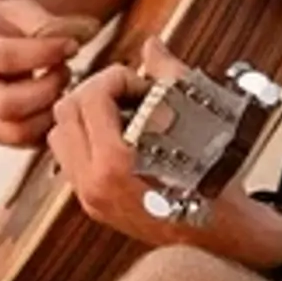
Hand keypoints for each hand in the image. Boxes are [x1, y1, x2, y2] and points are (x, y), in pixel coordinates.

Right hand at [0, 0, 98, 148]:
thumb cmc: (10, 27)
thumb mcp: (23, 11)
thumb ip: (52, 21)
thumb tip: (90, 30)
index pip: (2, 57)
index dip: (44, 52)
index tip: (72, 45)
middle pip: (5, 104)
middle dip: (47, 89)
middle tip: (66, 70)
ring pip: (16, 130)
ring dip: (49, 110)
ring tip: (63, 86)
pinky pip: (25, 142)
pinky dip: (48, 126)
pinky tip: (57, 102)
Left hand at [40, 48, 217, 251]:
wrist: (222, 233)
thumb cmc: (216, 180)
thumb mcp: (200, 120)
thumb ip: (170, 76)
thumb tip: (152, 47)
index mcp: (115, 162)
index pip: (90, 97)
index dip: (118, 78)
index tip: (142, 85)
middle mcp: (94, 183)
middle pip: (65, 112)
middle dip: (96, 92)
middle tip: (129, 94)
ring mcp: (90, 197)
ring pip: (59, 137)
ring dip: (84, 117)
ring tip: (121, 115)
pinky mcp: (93, 206)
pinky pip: (70, 161)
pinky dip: (87, 141)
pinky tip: (121, 138)